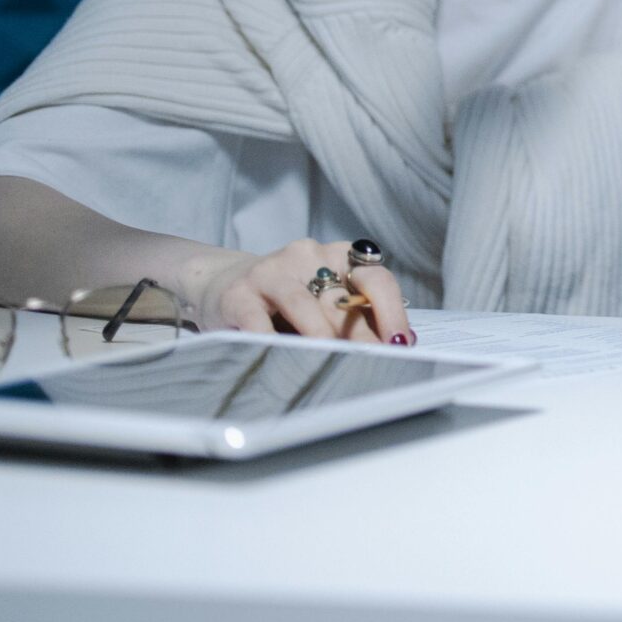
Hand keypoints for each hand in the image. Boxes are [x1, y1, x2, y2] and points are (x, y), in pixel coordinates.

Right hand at [180, 239, 413, 343]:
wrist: (220, 283)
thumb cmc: (285, 300)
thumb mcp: (324, 299)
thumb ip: (357, 315)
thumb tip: (400, 344)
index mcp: (338, 256)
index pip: (376, 279)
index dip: (391, 312)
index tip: (400, 344)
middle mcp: (308, 256)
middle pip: (342, 300)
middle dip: (361, 338)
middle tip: (373, 366)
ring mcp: (271, 272)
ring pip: (304, 305)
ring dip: (322, 339)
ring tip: (334, 365)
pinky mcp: (238, 294)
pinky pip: (259, 322)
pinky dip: (274, 343)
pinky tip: (284, 361)